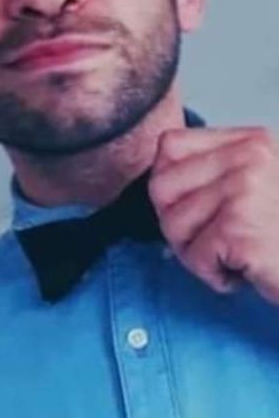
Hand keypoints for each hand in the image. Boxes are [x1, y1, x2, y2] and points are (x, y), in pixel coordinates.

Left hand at [149, 126, 278, 305]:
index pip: (169, 146)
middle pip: (161, 187)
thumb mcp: (260, 185)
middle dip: (178, 225)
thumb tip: (156, 184)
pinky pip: (194, 256)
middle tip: (215, 242)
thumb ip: (215, 173)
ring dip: (197, 254)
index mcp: (251, 142)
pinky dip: (214, 275)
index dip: (169, 185)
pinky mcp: (240, 228)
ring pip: (172, 224)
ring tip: (236, 257)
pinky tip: (248, 272)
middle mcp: (248, 158)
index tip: (197, 209)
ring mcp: (245, 191)